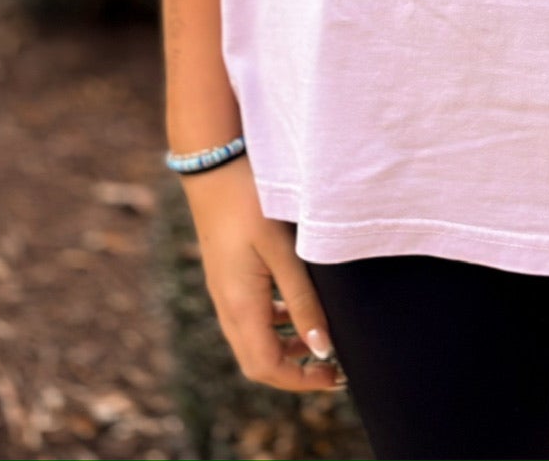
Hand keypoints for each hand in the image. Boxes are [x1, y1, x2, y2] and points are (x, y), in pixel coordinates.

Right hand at [180, 157, 346, 393]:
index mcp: (240, 306)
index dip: (300, 381)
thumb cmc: (251, 202)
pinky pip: (249, 317)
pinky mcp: (226, 276)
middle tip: (332, 366)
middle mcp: (227, 306)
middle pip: (257, 362)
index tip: (334, 376)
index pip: (266, 367)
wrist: (213, 165)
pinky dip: (274, 325)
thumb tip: (322, 349)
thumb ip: (303, 301)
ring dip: (285, 348)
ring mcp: (224, 291)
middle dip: (294, 371)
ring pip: (253, 340)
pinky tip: (295, 306)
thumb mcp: (284, 251)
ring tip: (320, 337)